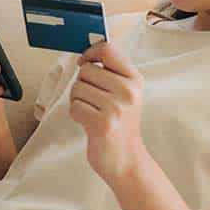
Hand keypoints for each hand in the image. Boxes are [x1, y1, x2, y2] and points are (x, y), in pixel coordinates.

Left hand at [71, 39, 146, 183]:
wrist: (126, 159)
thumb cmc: (120, 123)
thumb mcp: (125, 93)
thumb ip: (111, 72)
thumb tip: (87, 54)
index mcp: (135, 80)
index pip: (107, 50)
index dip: (90, 53)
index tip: (84, 62)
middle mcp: (128, 91)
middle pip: (86, 70)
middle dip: (82, 84)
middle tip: (93, 100)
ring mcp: (116, 108)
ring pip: (77, 88)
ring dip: (78, 100)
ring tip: (92, 112)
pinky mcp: (103, 123)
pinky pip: (74, 106)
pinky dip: (76, 115)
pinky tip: (89, 123)